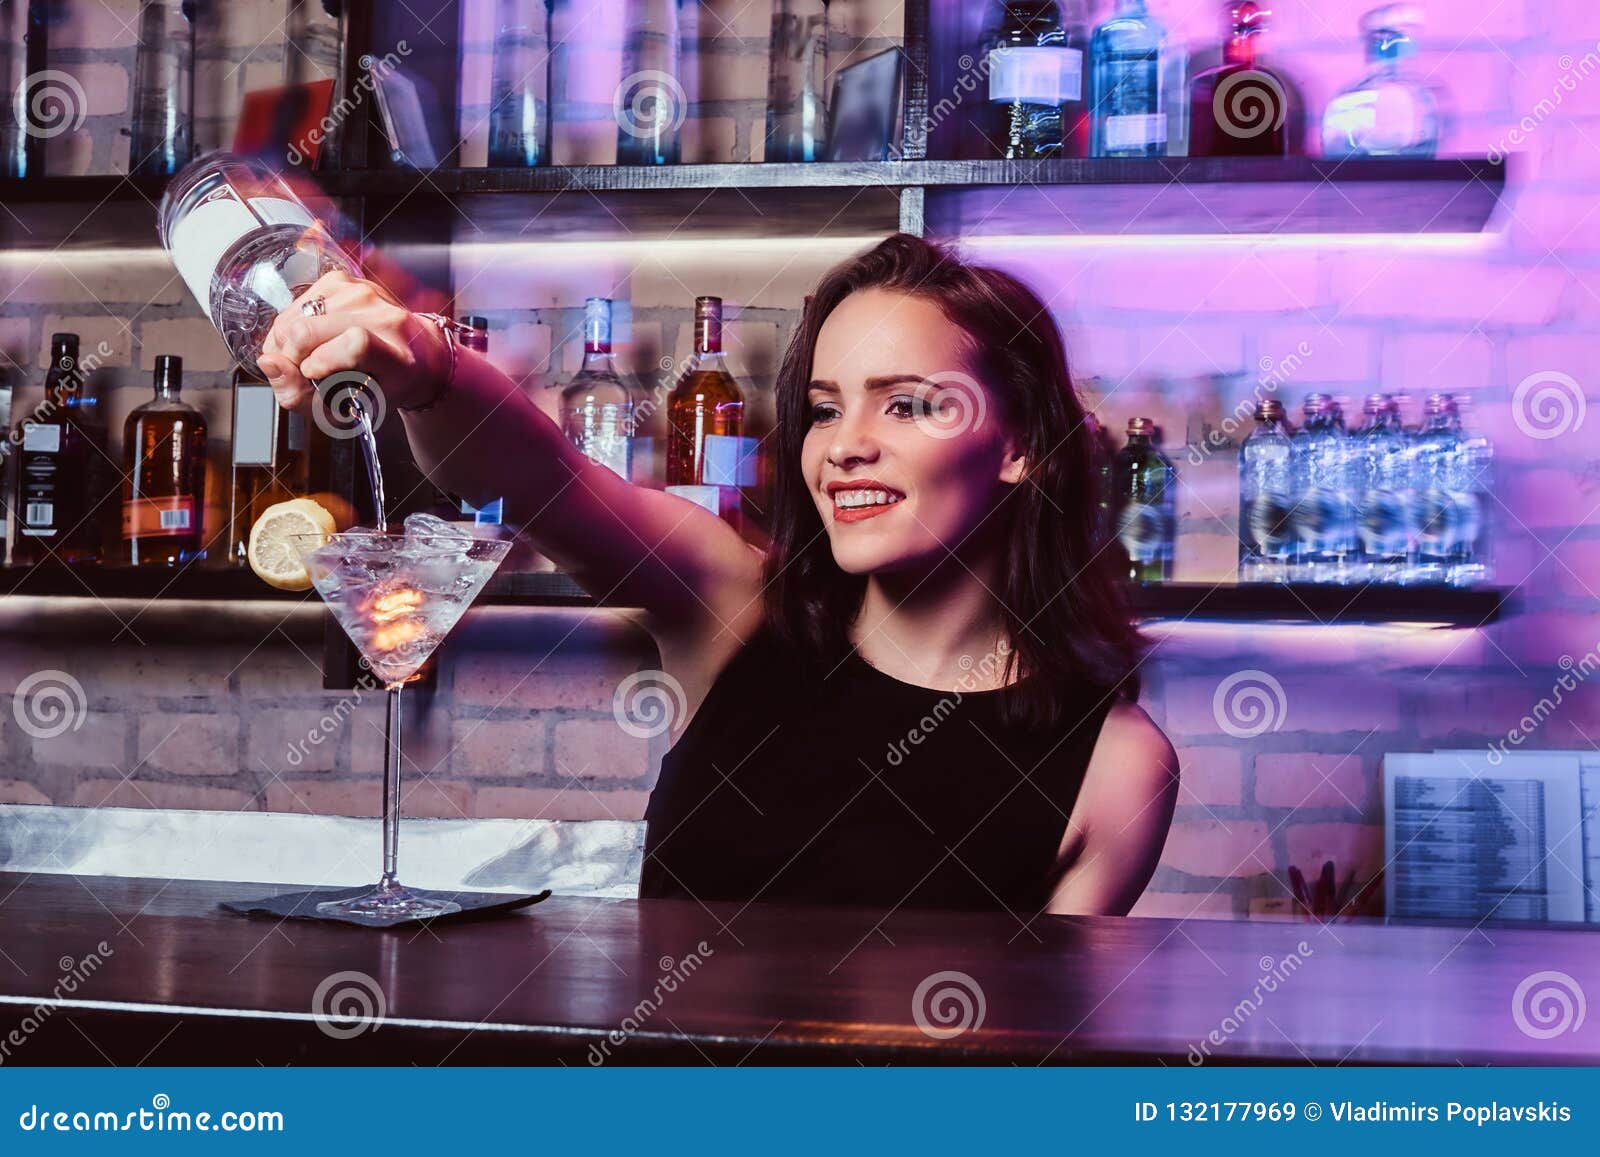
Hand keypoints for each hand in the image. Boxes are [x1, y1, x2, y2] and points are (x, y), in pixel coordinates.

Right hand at [256, 270, 450, 414]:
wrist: (415, 353)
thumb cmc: (382, 385)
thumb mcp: (347, 410)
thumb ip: (301, 395)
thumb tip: (269, 363)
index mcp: (396, 356)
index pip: (355, 344)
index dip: (322, 361)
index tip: (313, 375)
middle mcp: (382, 317)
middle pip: (309, 329)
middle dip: (290, 358)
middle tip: (301, 373)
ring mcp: (362, 294)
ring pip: (294, 317)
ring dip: (287, 343)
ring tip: (306, 357)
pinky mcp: (342, 281)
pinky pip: (295, 303)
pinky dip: (291, 326)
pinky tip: (310, 338)